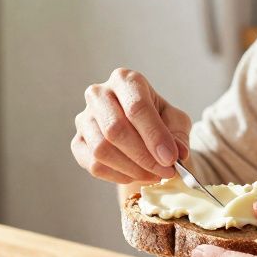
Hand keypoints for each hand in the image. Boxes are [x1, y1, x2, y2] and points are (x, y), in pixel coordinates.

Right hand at [71, 68, 191, 184]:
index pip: (136, 107)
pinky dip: (119, 176)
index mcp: (125, 80)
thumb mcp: (175, 122)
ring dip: (132, 169)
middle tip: (165, 171)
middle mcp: (99, 94)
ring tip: (154, 175)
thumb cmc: (158, 120)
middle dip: (144, 156)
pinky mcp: (77, 142)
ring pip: (102, 150)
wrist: (139, 129)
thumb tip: (178, 153)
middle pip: (115, 129)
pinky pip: (94, 165)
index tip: (171, 158)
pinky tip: (136, 174)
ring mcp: (84, 118)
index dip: (155, 136)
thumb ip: (177, 136)